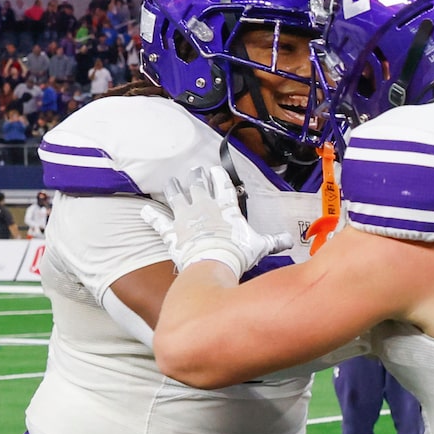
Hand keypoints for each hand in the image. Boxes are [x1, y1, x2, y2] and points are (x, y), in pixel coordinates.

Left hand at [163, 162, 284, 277]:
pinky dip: (151, 216)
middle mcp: (203, 207)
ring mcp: (185, 218)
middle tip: (194, 170)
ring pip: (177, 197)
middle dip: (196, 176)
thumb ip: (274, 241)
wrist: (212, 263)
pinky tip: (144, 210)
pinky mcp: (171, 232)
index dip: (218, 176)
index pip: (222, 185)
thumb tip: (289, 241)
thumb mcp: (260, 246)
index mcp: (225, 207)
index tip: (214, 169)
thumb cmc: (238, 253)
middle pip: (198, 186)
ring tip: (171, 181)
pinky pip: (158, 221)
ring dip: (174, 188)